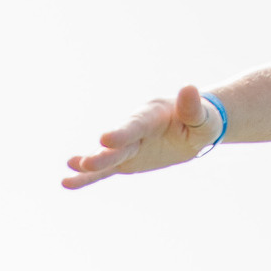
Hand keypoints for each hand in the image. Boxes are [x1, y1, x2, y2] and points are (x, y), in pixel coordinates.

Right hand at [62, 85, 221, 189]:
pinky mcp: (126, 160)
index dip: (121, 133)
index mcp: (152, 116)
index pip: (136, 126)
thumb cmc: (202, 121)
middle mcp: (136, 128)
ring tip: (70, 167)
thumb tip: (188, 88)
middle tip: (85, 163)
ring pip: (108, 157)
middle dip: (103, 154)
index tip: (104, 139)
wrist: (193, 127)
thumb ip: (193, 108)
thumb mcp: (203, 117)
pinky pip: (106, 170)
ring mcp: (129, 145)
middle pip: (119, 143)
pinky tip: (67, 182)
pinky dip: (88, 177)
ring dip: (91, 163)